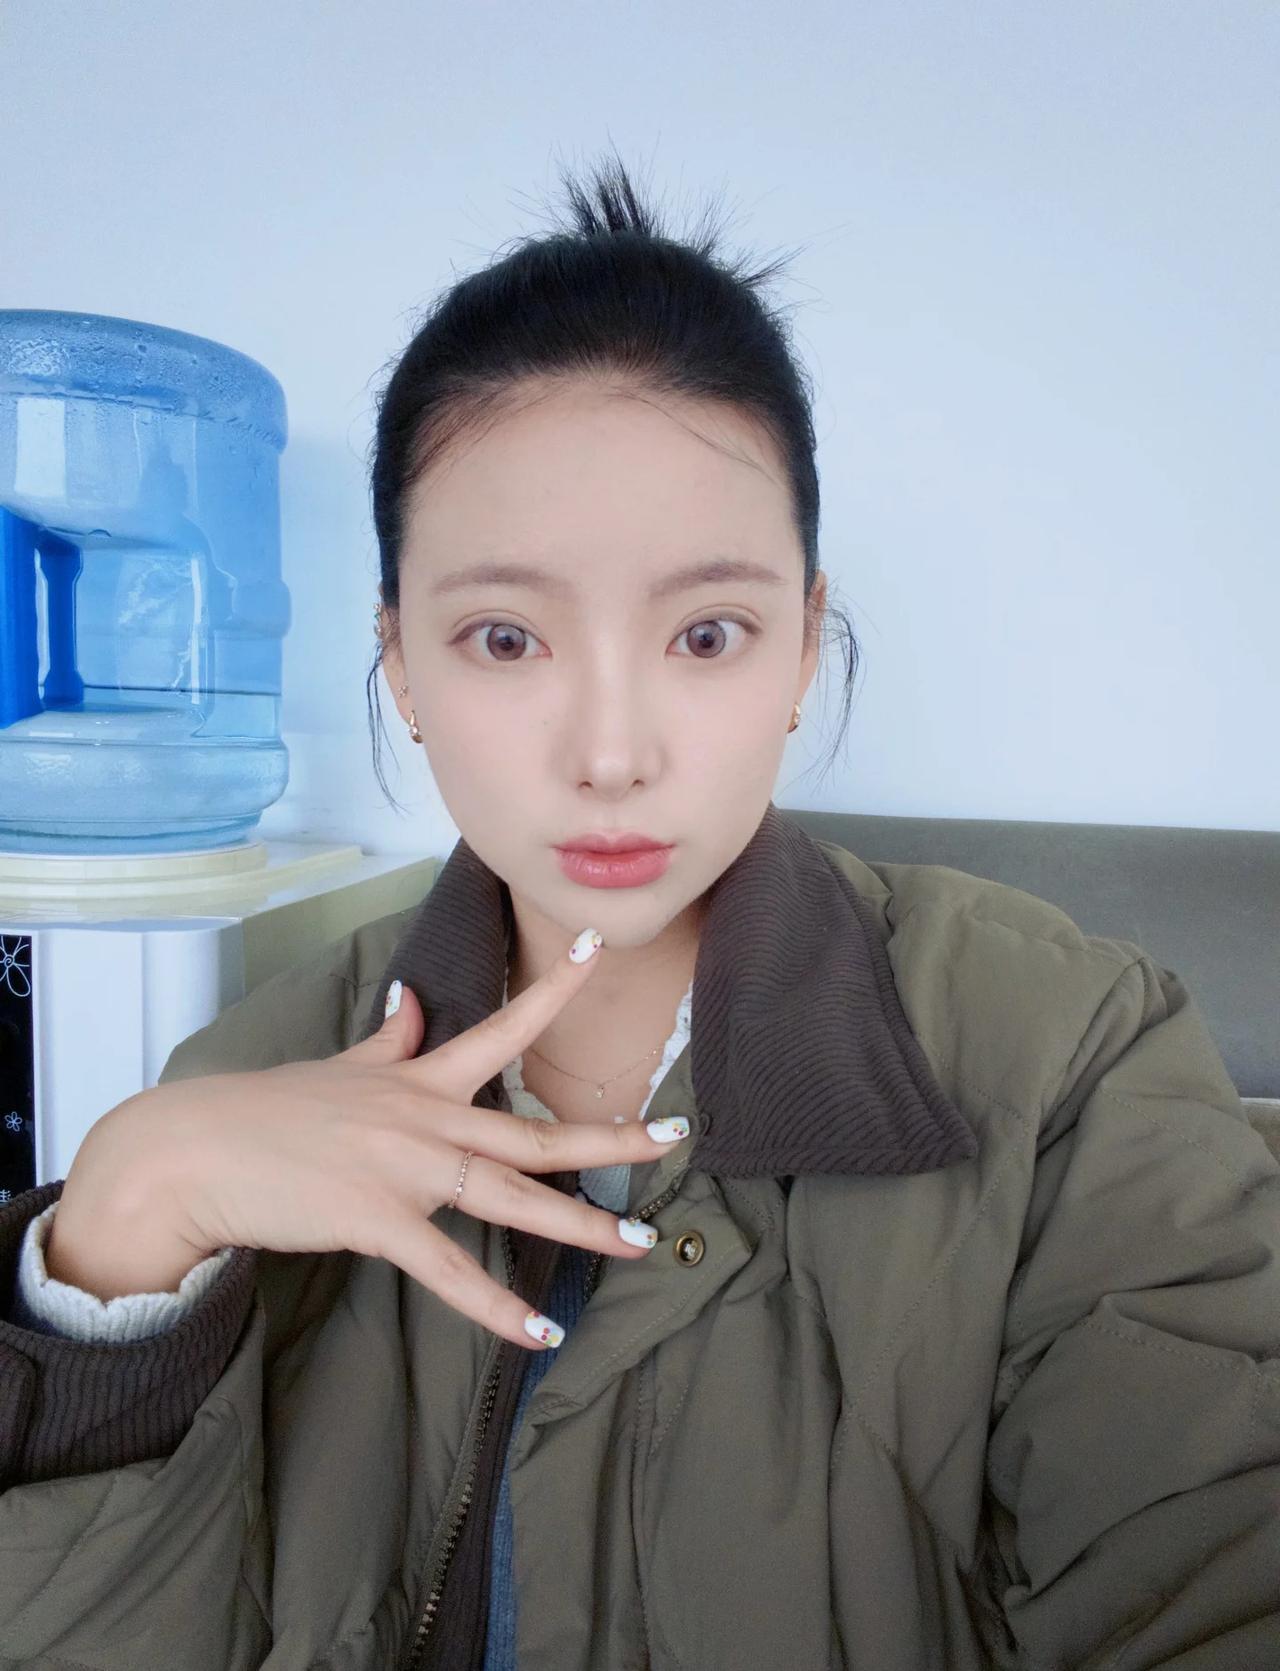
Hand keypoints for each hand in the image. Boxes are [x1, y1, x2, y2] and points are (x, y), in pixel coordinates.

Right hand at [96, 928, 687, 1347]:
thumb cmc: (268, 1111)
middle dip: (610, 1136)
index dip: (555, 989)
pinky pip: (449, 1267)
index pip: (503, 1026)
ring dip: (580, 1224)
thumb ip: (390, 1038)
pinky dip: (496, 1304)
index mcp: (421, 1078)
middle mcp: (427, 1118)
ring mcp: (405, 1169)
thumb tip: (413, 997)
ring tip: (638, 1241)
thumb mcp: (340, 1065)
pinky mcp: (376, 1220)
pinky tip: (540, 1329)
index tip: (598, 947)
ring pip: (511, 1197)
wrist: (194, 1150)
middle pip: (535, 1131)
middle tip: (675, 1136)